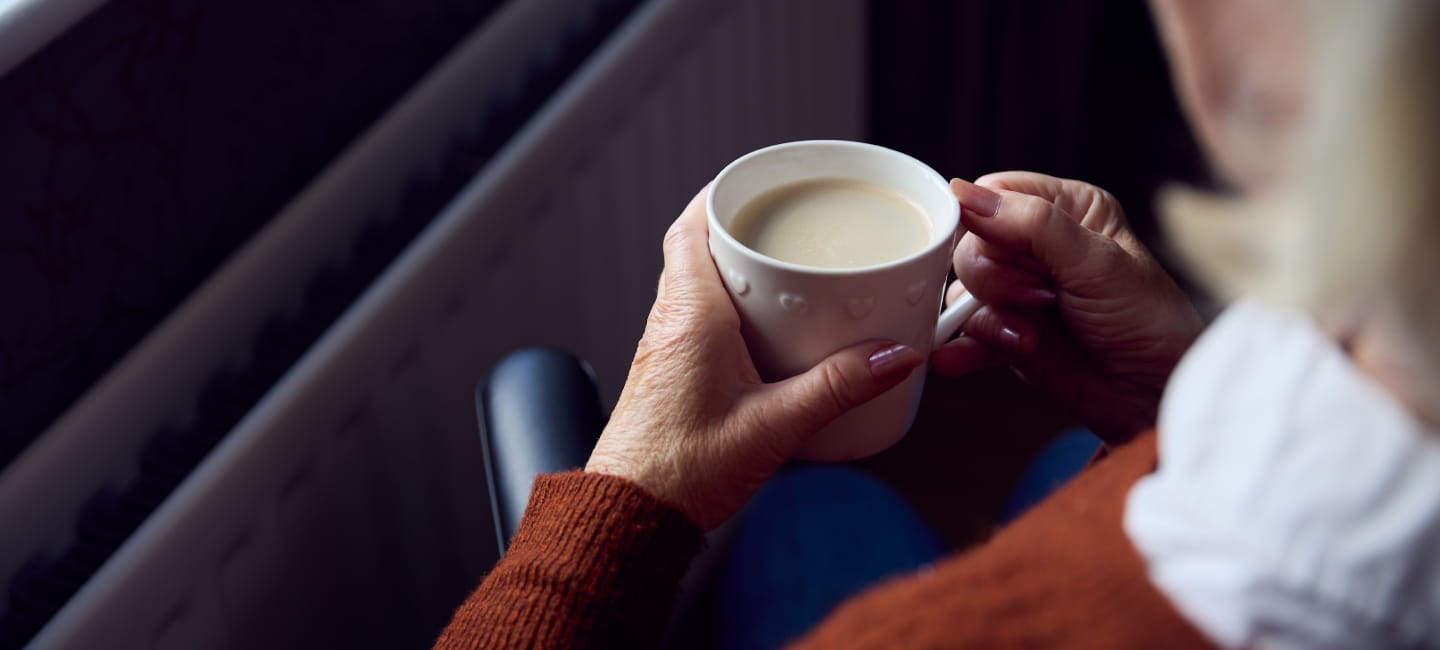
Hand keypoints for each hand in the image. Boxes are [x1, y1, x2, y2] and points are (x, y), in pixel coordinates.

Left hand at [585, 187, 922, 529]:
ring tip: (788, 274)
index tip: (759, 182)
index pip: (692, 227)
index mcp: (689, 317)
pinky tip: (767, 335)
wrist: (629, 517)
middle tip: (790, 227)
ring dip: (735, 270)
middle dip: (742, 231)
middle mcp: (669, 323)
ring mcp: (665, 348)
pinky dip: (731, 309)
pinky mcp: (669, 374)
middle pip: (697, 249)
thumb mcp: (774, 427)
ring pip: (696, 284)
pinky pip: (697, 319)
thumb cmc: (679, 473)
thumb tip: (892, 355)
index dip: (721, 196)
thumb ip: (838, 387)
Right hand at [934, 172, 1203, 442]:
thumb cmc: (1147, 321)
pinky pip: (966, 335)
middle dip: (996, 278)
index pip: (995, 193)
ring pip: (963, 290)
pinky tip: (955, 359)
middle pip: (970, 244)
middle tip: (1042, 298)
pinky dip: (961, 348)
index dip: (986, 221)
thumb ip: (1032, 225)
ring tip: (1030, 338)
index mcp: (1066, 209)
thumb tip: (964, 195)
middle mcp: (1038, 246)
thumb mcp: (1096, 262)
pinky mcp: (1009, 335)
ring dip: (988, 318)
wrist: (1154, 394)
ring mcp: (1020, 293)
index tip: (1004, 249)